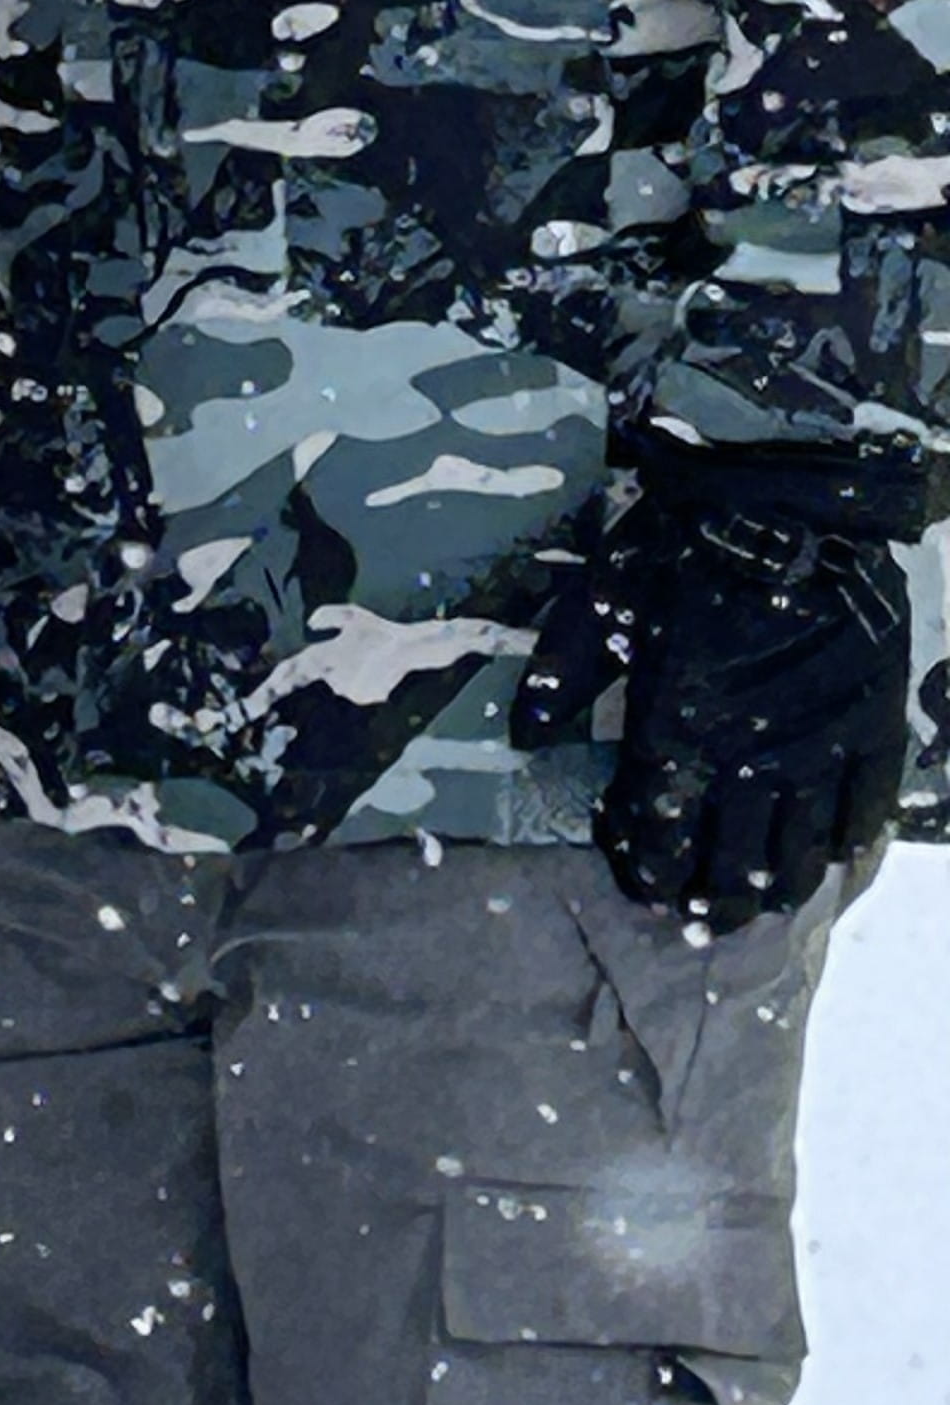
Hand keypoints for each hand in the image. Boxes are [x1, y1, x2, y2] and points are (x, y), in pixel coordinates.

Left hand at [529, 447, 922, 930]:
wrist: (785, 495)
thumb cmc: (682, 544)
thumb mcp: (600, 601)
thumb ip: (563, 674)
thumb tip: (527, 734)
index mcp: (677, 736)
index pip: (660, 842)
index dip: (648, 873)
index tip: (641, 877)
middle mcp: (752, 760)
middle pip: (734, 870)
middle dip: (712, 901)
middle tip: (700, 908)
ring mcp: (822, 748)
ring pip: (803, 858)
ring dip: (776, 887)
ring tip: (760, 894)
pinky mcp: (876, 724)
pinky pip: (865, 812)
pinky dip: (844, 842)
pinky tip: (828, 848)